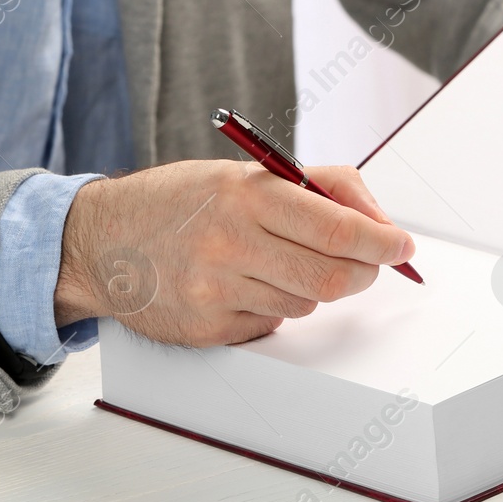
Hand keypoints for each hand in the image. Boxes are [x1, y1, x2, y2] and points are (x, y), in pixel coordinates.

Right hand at [55, 160, 415, 346]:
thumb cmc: (180, 202)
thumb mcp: (243, 172)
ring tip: (276, 262)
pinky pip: (271, 324)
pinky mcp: (206, 328)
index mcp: (245, 194)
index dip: (382, 241)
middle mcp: (229, 242)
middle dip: (364, 272)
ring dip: (311, 286)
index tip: (402, 245)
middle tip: (368, 264)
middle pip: (332, 277)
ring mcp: (216, 290)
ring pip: (305, 302)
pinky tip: (242, 285)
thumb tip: (378, 221)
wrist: (100, 241)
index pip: (336, 228)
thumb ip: (319, 185)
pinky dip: (273, 307)